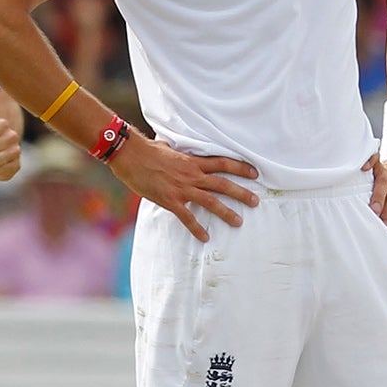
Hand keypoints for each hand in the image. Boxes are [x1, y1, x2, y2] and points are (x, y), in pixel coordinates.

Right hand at [107, 134, 258, 242]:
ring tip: (239, 222)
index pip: (223, 163)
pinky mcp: (171, 201)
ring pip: (211, 201)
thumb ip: (179, 153)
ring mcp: (182, 189)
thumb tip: (176, 150)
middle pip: (223, 184)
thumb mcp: (169, 148)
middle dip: (242, 193)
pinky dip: (197, 228)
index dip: (240, 168)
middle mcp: (192, 175)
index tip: (255, 174)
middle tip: (256, 202)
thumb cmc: (147, 151)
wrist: (130, 155)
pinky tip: (206, 237)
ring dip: (226, 212)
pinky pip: (187, 217)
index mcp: (193, 162)